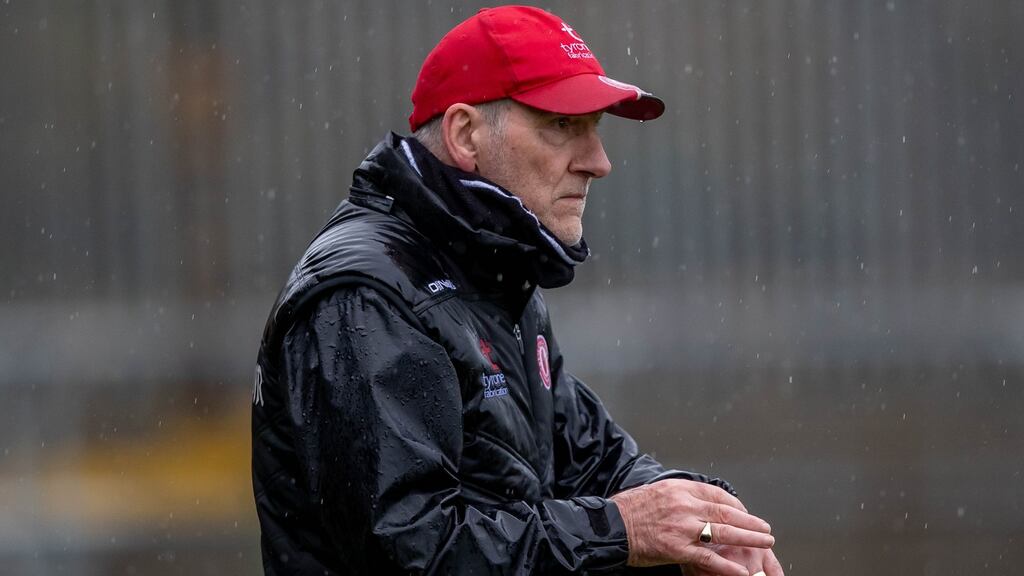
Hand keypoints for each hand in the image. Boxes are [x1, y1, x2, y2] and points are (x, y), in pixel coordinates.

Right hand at [610, 479, 773, 575]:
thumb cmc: (630, 509)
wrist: (611, 526)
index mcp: (680, 489)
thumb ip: (681, 495)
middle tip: (765, 528)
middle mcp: (684, 505)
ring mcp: (682, 528)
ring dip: (748, 538)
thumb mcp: (657, 491)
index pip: (717, 494)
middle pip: (726, 513)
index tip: (745, 512)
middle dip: (750, 522)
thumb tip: (699, 501)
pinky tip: (741, 570)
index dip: (736, 505)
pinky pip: (708, 557)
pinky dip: (726, 565)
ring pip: (723, 532)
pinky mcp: (677, 548)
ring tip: (764, 542)